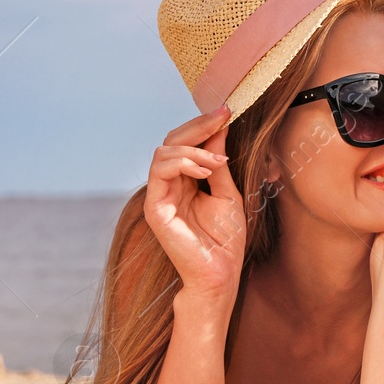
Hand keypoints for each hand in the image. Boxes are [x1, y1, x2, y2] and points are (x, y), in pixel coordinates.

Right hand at [143, 106, 245, 300]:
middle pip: (172, 141)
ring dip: (194, 149)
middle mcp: (169, 185)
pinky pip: (160, 172)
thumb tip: (219, 130)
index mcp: (185, 181)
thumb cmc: (225, 239)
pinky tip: (205, 171)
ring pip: (164, 152)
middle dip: (199, 126)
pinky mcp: (155, 208)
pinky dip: (183, 164)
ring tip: (217, 161)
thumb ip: (218, 163)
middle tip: (224, 116)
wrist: (221, 272)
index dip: (204, 125)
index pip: (186, 143)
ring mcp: (160, 196)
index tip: (228, 110)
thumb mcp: (227, 192)